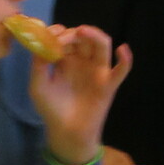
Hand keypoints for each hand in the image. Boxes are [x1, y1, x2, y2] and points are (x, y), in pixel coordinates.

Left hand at [27, 25, 130, 164]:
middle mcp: (82, 61)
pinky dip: (125, 60)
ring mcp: (97, 71)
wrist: (66, 133)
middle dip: (72, 34)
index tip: (50, 36)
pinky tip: (122, 50)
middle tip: (62, 39)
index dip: (58, 33)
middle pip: (83, 38)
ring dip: (95, 35)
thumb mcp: (38, 87)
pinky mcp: (108, 84)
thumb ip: (39, 65)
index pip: (65, 38)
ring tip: (83, 31)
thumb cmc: (51, 110)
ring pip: (101, 45)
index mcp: (65, 60)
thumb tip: (43, 43)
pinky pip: (121, 70)